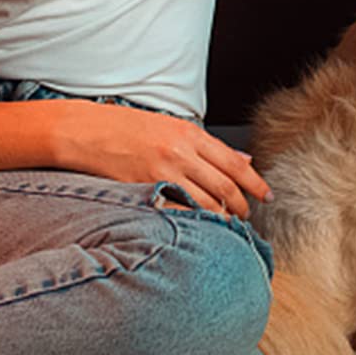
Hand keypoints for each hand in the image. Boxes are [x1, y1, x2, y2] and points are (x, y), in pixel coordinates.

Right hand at [51, 100, 273, 217]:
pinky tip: (200, 228)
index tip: (267, 195)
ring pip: (206, 204)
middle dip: (242, 206)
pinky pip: (180, 211)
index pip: (235, 164)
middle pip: (225, 187)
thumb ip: (207, 145)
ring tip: (228, 225)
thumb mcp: (172, 126)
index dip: (255, 183)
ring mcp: (163, 173)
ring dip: (222, 218)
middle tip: (248, 216)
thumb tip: (243, 159)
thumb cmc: (129, 127)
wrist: (88, 131)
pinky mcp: (146, 190)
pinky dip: (195, 222)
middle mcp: (181, 153)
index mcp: (190, 134)